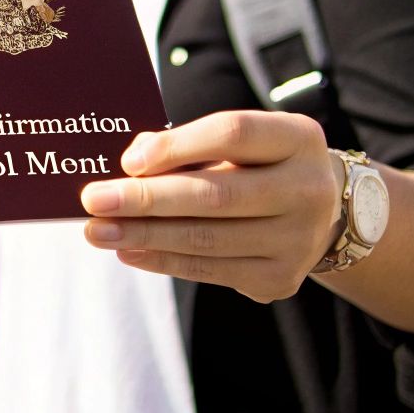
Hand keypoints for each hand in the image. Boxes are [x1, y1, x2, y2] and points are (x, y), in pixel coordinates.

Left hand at [79, 110, 344, 303]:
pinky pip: (210, 270)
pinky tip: (128, 250)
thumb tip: (130, 164)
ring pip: (208, 238)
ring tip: (98, 231)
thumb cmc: (259, 163)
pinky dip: (163, 260)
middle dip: (146, 199)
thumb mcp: (240, 141)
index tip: (127, 160)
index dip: (178, 146)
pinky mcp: (281, 278)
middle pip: (216, 195)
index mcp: (298, 138)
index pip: (234, 134)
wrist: (320, 212)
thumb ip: (188, 143)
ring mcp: (299, 240)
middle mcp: (308, 189)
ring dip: (144, 235)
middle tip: (93, 200)